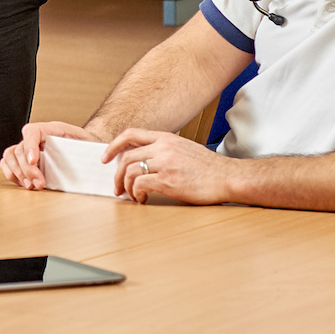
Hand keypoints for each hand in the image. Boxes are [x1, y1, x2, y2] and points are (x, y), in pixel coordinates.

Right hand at [0, 122, 95, 189]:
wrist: (86, 147)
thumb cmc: (86, 144)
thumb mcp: (88, 142)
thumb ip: (85, 147)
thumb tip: (90, 160)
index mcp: (51, 129)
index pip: (32, 131)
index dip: (29, 146)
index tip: (34, 161)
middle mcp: (36, 138)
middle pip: (20, 149)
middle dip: (27, 169)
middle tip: (38, 184)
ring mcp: (28, 148)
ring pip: (10, 156)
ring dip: (18, 173)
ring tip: (31, 186)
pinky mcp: (25, 159)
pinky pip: (8, 162)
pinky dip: (12, 173)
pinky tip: (23, 183)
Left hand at [106, 129, 231, 204]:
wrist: (229, 177)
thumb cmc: (209, 168)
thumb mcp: (185, 148)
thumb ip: (165, 150)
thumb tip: (144, 160)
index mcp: (166, 138)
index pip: (130, 134)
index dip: (113, 146)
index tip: (105, 158)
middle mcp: (163, 148)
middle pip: (126, 157)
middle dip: (116, 175)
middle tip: (117, 188)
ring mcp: (165, 163)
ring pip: (129, 172)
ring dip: (125, 187)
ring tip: (132, 196)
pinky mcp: (168, 180)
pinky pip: (140, 185)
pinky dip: (136, 194)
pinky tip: (142, 200)